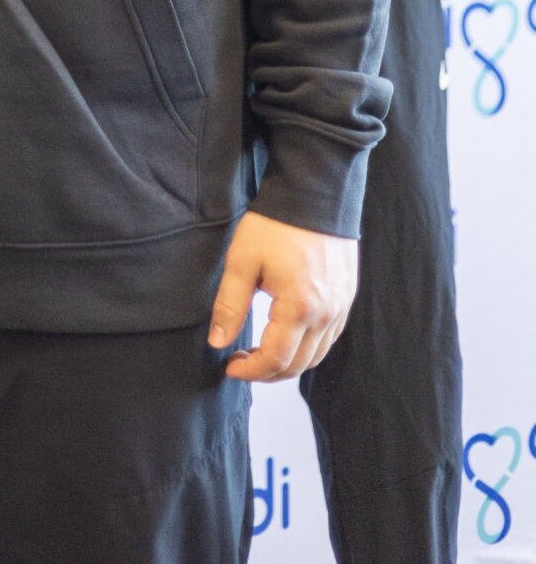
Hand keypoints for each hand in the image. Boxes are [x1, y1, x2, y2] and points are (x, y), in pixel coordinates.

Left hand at [208, 211, 357, 379]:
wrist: (312, 191)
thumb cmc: (274, 224)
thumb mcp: (242, 261)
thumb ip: (229, 306)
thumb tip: (217, 342)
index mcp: (299, 307)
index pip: (275, 360)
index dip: (250, 371)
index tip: (229, 366)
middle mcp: (327, 313)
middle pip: (298, 364)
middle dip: (267, 372)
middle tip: (240, 361)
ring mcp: (341, 306)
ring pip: (317, 355)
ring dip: (288, 362)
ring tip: (260, 353)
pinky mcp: (347, 295)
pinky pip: (330, 337)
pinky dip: (308, 347)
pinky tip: (287, 337)